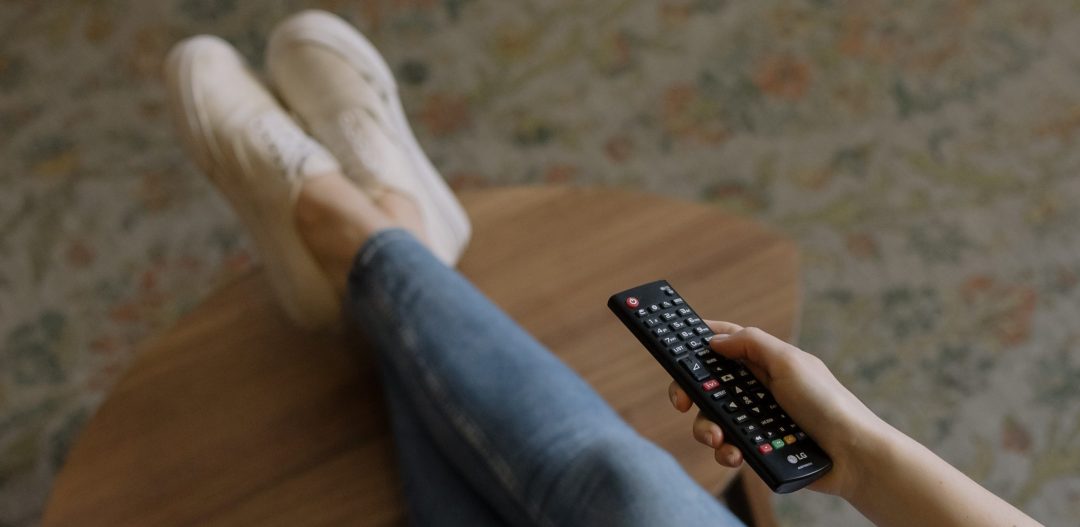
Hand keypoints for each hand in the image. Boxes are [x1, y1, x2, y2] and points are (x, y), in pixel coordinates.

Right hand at [667, 321, 888, 497]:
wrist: (852, 455)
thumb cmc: (827, 403)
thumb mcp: (789, 361)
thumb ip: (751, 344)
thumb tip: (715, 340)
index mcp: (765, 362)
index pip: (725, 343)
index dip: (699, 341)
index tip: (674, 344)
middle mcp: (758, 388)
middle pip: (709, 384)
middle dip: (692, 393)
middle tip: (683, 402)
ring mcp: (757, 418)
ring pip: (713, 418)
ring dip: (707, 428)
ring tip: (717, 438)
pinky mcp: (758, 446)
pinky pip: (728, 446)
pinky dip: (726, 451)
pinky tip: (734, 454)